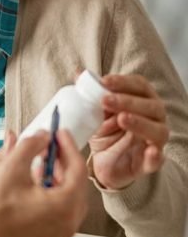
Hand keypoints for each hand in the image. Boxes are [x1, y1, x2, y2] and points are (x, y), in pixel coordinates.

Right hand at [0, 130, 87, 236]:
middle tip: (50, 146)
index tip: (59, 133)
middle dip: (63, 163)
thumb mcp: (10, 170)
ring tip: (39, 164)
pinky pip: (57, 215)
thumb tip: (41, 137)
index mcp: (64, 206)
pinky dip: (51, 197)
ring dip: (56, 180)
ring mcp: (58, 236)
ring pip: (67, 201)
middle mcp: (67, 224)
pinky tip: (33, 188)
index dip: (68, 146)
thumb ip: (29, 147)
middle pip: (76, 186)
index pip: (77, 169)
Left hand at [89, 73, 167, 189]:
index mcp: (142, 101)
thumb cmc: (105, 131)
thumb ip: (90, 94)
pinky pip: (158, 159)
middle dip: (128, 101)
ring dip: (140, 122)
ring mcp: (155, 141)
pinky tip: (150, 150)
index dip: (123, 82)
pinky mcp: (151, 163)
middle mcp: (154, 119)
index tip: (104, 81)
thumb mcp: (94, 112)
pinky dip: (155, 155)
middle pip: (150, 106)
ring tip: (121, 118)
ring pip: (158, 130)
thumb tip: (78, 73)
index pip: (139, 86)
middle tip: (105, 100)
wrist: (105, 163)